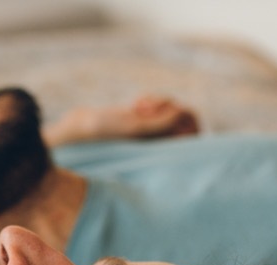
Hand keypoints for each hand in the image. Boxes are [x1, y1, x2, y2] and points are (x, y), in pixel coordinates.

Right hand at [44, 95, 199, 146]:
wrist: (83, 128)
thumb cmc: (106, 134)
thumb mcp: (135, 127)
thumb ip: (160, 123)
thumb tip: (181, 113)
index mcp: (163, 153)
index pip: (193, 134)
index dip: (186, 117)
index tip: (167, 114)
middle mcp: (161, 143)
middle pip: (188, 120)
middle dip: (172, 106)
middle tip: (151, 108)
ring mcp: (153, 132)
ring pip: (174, 110)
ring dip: (161, 102)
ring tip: (141, 106)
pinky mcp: (144, 121)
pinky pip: (160, 106)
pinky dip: (152, 100)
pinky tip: (137, 104)